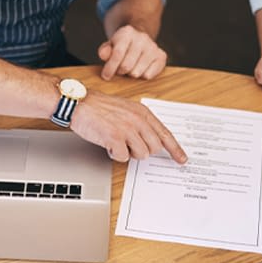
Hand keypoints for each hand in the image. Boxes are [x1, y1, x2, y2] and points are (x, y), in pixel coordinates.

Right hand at [70, 90, 187, 163]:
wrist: (79, 103)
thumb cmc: (99, 107)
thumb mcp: (126, 109)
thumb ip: (140, 122)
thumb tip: (151, 140)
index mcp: (143, 112)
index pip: (165, 134)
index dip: (175, 149)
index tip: (182, 159)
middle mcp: (138, 120)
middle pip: (154, 148)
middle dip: (143, 150)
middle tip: (129, 145)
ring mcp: (127, 129)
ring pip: (141, 154)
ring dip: (128, 153)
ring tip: (116, 142)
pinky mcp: (114, 138)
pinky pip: (123, 157)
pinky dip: (115, 155)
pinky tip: (108, 144)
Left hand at [97, 25, 166, 80]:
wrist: (139, 39)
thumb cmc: (122, 46)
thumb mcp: (110, 45)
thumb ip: (105, 50)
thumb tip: (103, 55)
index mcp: (127, 32)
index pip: (118, 54)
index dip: (110, 67)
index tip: (106, 76)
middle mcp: (142, 37)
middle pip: (127, 65)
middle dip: (120, 71)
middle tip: (120, 70)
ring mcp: (153, 46)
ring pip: (137, 72)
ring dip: (131, 74)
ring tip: (130, 68)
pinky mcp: (161, 55)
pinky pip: (149, 74)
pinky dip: (142, 76)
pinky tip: (140, 70)